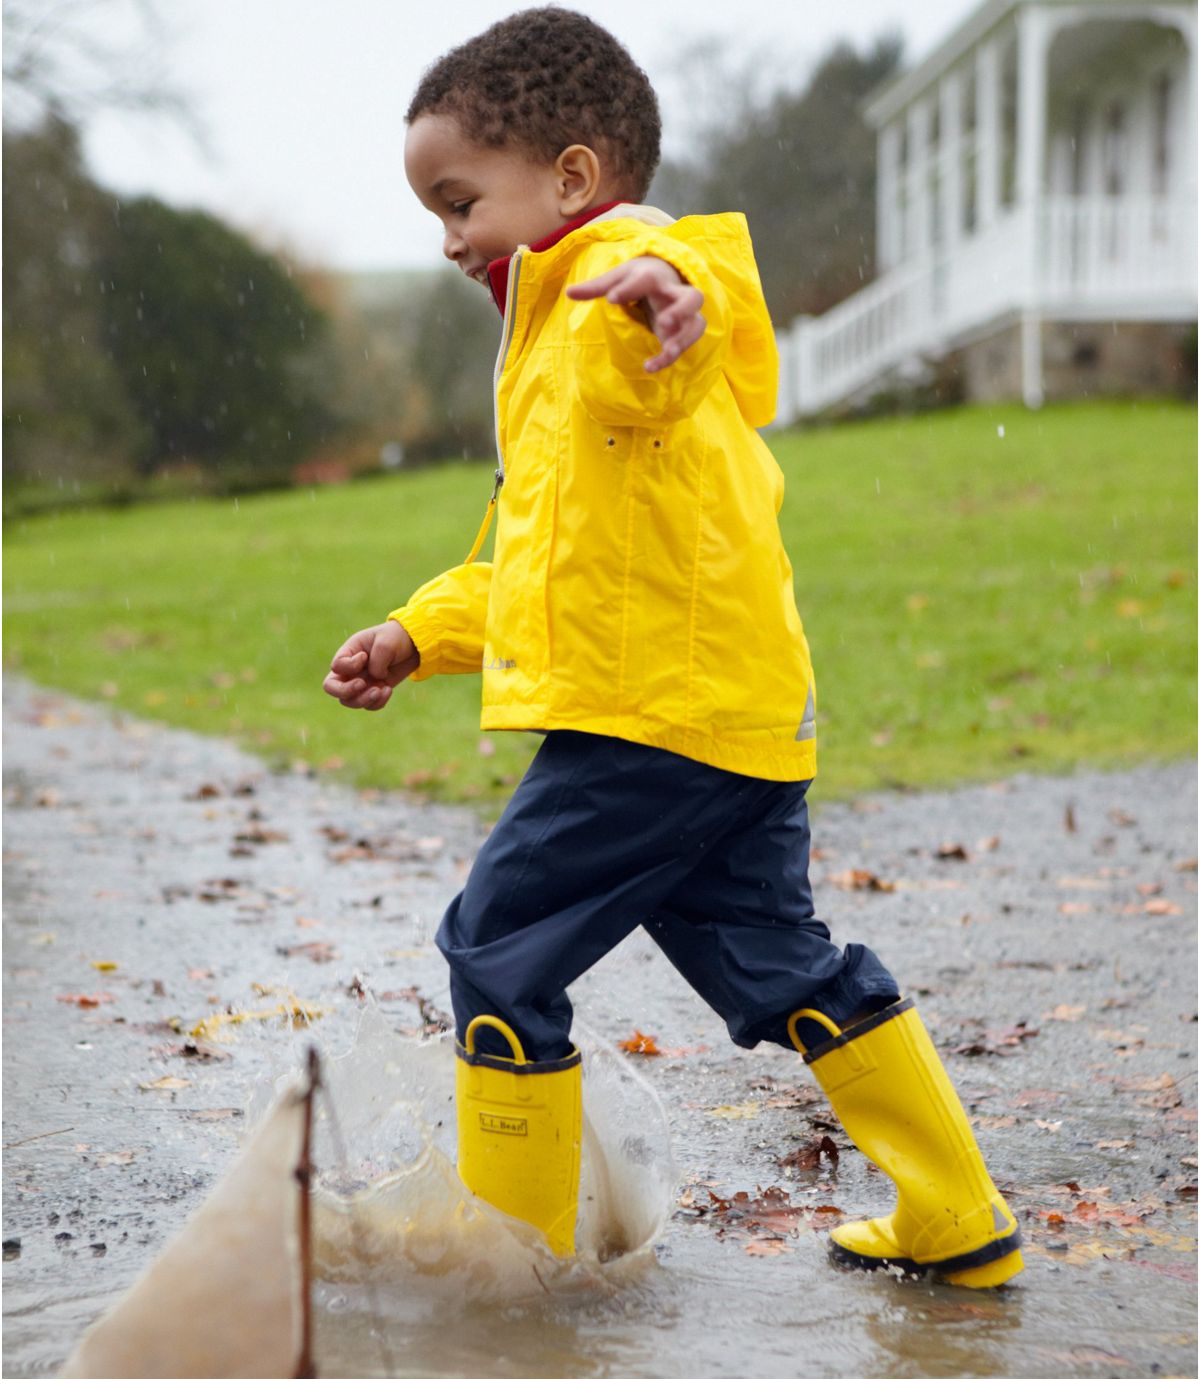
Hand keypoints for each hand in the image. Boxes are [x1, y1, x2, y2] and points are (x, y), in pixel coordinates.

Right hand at [323, 621, 419, 710]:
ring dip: (364, 699)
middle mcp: (351, 669)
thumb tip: (375, 679)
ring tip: (381, 689)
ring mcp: (361, 682)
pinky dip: (377, 702)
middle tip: (362, 684)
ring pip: (349, 701)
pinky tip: (388, 690)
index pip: (336, 666)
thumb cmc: (396, 638)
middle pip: (332, 687)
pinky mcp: (374, 691)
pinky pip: (368, 705)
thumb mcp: (386, 643)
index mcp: (349, 652)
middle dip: (345, 691)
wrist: (414, 646)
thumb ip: (376, 662)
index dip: (349, 666)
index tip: (365, 657)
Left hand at [566, 256, 705, 372]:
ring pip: (697, 323)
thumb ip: (595, 288)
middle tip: (664, 321)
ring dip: (683, 338)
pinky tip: (649, 367)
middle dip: (682, 309)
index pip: (646, 280)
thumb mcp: (616, 279)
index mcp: (654, 277)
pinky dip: (671, 356)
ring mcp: (685, 314)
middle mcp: (675, 293)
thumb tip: (568, 293)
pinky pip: (687, 342)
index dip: (630, 289)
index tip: (610, 299)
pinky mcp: (686, 330)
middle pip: (693, 297)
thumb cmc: (636, 279)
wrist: (664, 275)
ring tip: (667, 351)